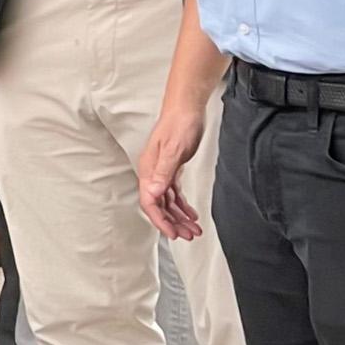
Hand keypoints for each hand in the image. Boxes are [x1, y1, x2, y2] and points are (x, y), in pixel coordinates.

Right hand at [137, 102, 208, 240]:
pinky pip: (174, 193)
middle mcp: (153, 172)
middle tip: (188, 236)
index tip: (173, 234)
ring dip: (179, 217)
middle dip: (173, 223)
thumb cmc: (179, 125)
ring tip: (194, 229)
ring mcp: (162, 170)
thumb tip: (152, 194)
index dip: (160, 220)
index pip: (150, 202)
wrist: (186, 108)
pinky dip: (183, 205)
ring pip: (168, 201)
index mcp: (149, 169)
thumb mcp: (174, 149)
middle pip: (159, 205)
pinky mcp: (172, 168)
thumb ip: (164, 172)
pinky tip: (192, 214)